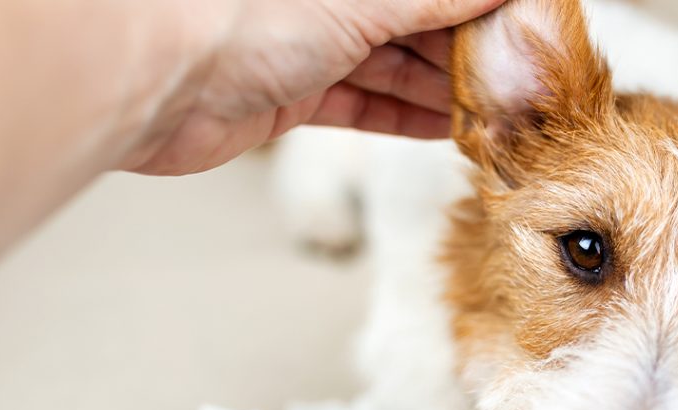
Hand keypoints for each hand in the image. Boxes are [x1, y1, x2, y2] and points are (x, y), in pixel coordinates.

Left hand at [121, 0, 504, 174]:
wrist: (151, 78)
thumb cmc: (238, 14)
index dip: (479, 2)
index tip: (526, 22)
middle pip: (419, 19)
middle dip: (470, 46)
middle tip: (523, 75)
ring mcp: (311, 44)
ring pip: (397, 63)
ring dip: (446, 88)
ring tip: (498, 108)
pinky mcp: (294, 95)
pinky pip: (366, 104)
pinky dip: (406, 116)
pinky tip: (448, 128)